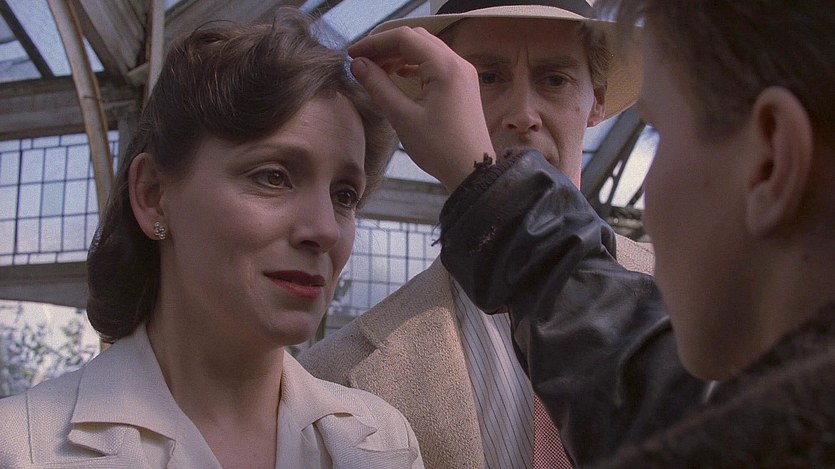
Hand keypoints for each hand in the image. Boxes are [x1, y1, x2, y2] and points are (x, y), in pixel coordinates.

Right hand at [348, 26, 493, 191]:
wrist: (472, 171)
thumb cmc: (441, 148)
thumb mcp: (402, 117)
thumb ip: (378, 86)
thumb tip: (358, 65)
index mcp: (445, 66)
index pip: (404, 37)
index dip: (374, 42)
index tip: (353, 53)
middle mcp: (457, 63)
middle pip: (416, 39)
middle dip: (386, 46)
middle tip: (363, 60)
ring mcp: (463, 73)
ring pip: (426, 50)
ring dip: (400, 55)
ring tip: (377, 69)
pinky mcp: (462, 85)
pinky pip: (436, 64)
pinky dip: (415, 65)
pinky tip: (400, 76)